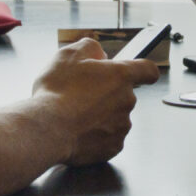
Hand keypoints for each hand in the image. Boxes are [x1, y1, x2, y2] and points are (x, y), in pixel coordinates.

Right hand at [33, 38, 158, 164]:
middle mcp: (127, 100)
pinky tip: (77, 131)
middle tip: (82, 95)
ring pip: (115, 117)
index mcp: (120, 75)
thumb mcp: (68, 55)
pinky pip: (108, 138)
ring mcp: (121, 126)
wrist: (47, 129)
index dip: (143, 70)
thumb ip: (90, 48)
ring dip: (100, 116)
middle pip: (124, 95)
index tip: (139, 73)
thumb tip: (98, 54)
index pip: (148, 70)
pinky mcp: (113, 147)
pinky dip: (96, 136)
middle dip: (107, 94)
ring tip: (75, 115)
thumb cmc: (56, 92)